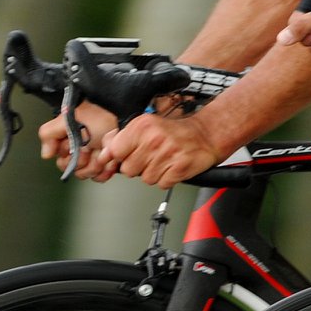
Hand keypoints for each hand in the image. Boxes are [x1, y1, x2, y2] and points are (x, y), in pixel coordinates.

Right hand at [38, 101, 120, 180]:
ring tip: (103, 151)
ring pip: (89, 175)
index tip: (81, 148)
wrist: (120, 113)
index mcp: (68, 145)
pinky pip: (102, 176)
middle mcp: (79, 153)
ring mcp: (94, 160)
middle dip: (85, 162)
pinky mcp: (107, 164)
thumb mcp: (67, 120)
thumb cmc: (96, 114)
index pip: (63, 164)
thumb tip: (46, 154)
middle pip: (76, 171)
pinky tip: (110, 160)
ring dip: (98, 164)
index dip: (72, 158)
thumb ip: (49, 134)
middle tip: (92, 148)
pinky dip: (107, 170)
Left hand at [101, 113, 222, 188]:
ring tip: (164, 161)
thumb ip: (122, 139)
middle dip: (139, 167)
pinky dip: (167, 179)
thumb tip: (104, 154)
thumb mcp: (146, 126)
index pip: (115, 152)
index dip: (122, 156)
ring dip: (154, 173)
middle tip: (152, 157)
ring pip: (145, 179)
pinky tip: (173, 167)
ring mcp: (167, 154)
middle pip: (129, 170)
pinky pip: (161, 184)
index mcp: (142, 127)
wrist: (206, 134)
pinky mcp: (179, 168)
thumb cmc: (174, 132)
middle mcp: (153, 139)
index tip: (130, 154)